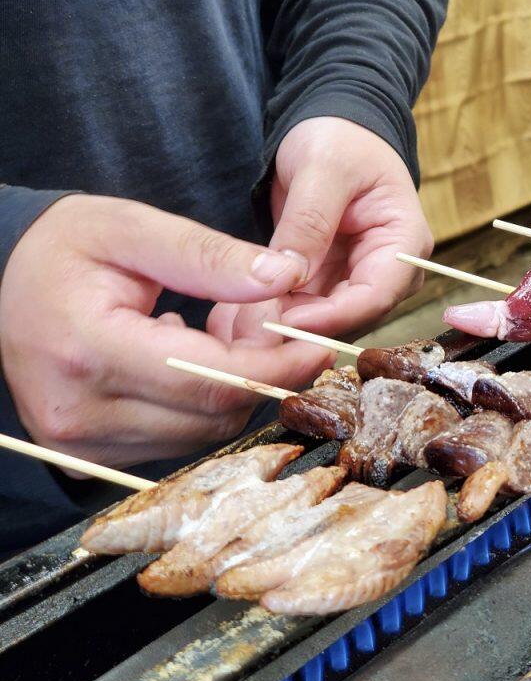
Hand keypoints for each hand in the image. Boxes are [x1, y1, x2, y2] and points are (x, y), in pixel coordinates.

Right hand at [0, 195, 332, 470]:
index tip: (315, 346)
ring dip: (235, 389)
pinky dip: (205, 403)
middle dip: (261, 374)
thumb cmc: (65, 248)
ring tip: (225, 333)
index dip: (273, 366)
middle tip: (272, 326)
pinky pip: (177, 439)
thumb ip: (208, 256)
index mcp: (88, 348)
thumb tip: (286, 276)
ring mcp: (80, 440)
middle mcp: (79, 410)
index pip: (208, 379)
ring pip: (202, 434)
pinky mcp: (88, 452)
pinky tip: (196, 358)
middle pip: (211, 416)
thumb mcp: (132, 229)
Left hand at [208, 117, 432, 342]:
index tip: (287, 321)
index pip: (376, 295)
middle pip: (351, 318)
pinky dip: (272, 314)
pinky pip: (303, 310)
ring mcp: (359, 280)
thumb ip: (309, 221)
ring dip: (282, 326)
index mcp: (404, 242)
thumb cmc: (339, 139)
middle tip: (250, 331)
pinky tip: (236, 316)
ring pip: (324, 322)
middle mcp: (390, 271)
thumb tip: (288, 274)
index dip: (334, 315)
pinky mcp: (331, 283)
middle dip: (303, 328)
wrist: (332, 132)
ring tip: (235, 325)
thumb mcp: (322, 169)